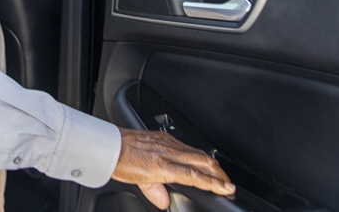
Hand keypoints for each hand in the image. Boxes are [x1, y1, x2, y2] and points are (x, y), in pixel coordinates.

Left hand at [111, 128, 234, 209]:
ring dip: (211, 164)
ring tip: (218, 174)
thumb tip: (165, 202)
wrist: (110, 144)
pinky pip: (186, 145)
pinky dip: (197, 154)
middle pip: (203, 161)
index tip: (227, 189)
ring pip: (197, 152)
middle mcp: (169, 152)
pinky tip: (197, 159)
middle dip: (220, 173)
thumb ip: (155, 193)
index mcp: (164, 166)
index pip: (196, 177)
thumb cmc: (120, 162)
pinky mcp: (164, 137)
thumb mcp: (138, 183)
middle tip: (228, 183)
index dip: (214, 184)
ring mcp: (168, 142)